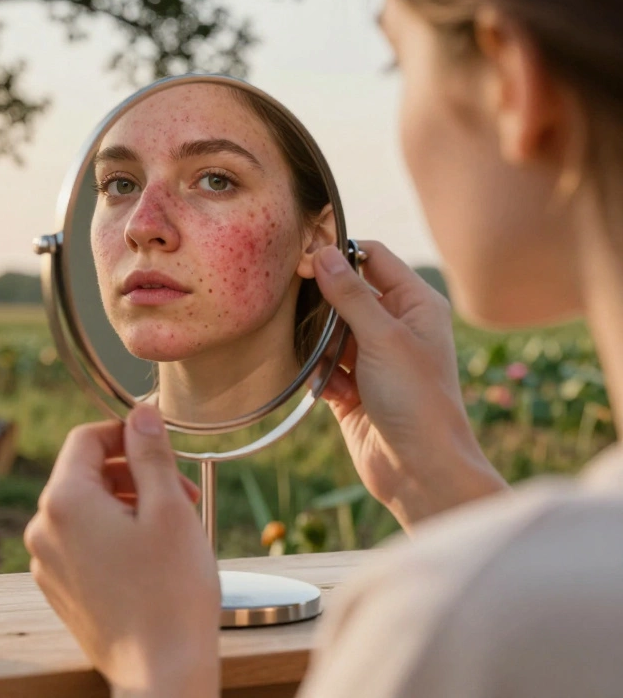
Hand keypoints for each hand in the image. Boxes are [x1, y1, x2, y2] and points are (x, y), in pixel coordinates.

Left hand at [24, 405, 218, 697]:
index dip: (126, 433)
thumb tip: (140, 412)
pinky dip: (113, 538)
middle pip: (85, 475)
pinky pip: (82, 545)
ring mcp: (46, 563)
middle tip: (183, 492)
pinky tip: (151, 558)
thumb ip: (150, 452)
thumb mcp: (169, 508)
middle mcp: (43, 529)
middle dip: (134, 474)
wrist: (162, 672)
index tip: (161, 446)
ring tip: (173, 528)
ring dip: (127, 506)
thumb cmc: (171, 594)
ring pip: (86, 511)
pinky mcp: (58, 590)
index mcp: (64, 501)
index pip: (85, 438)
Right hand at [314, 241, 507, 528]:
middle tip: (302, 311)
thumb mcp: (383, 337)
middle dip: (323, 305)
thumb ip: (350, 294)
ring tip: (325, 364)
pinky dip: (321, 376)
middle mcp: (396, 328)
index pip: (374, 258)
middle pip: (346, 295)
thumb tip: (321, 253)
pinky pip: (324, 367)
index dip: (341, 254)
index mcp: (416, 305)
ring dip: (320, 345)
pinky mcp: (353, 389)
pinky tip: (333, 393)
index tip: (304, 260)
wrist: (419, 469)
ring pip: (330, 332)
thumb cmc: (416, 399)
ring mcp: (373, 359)